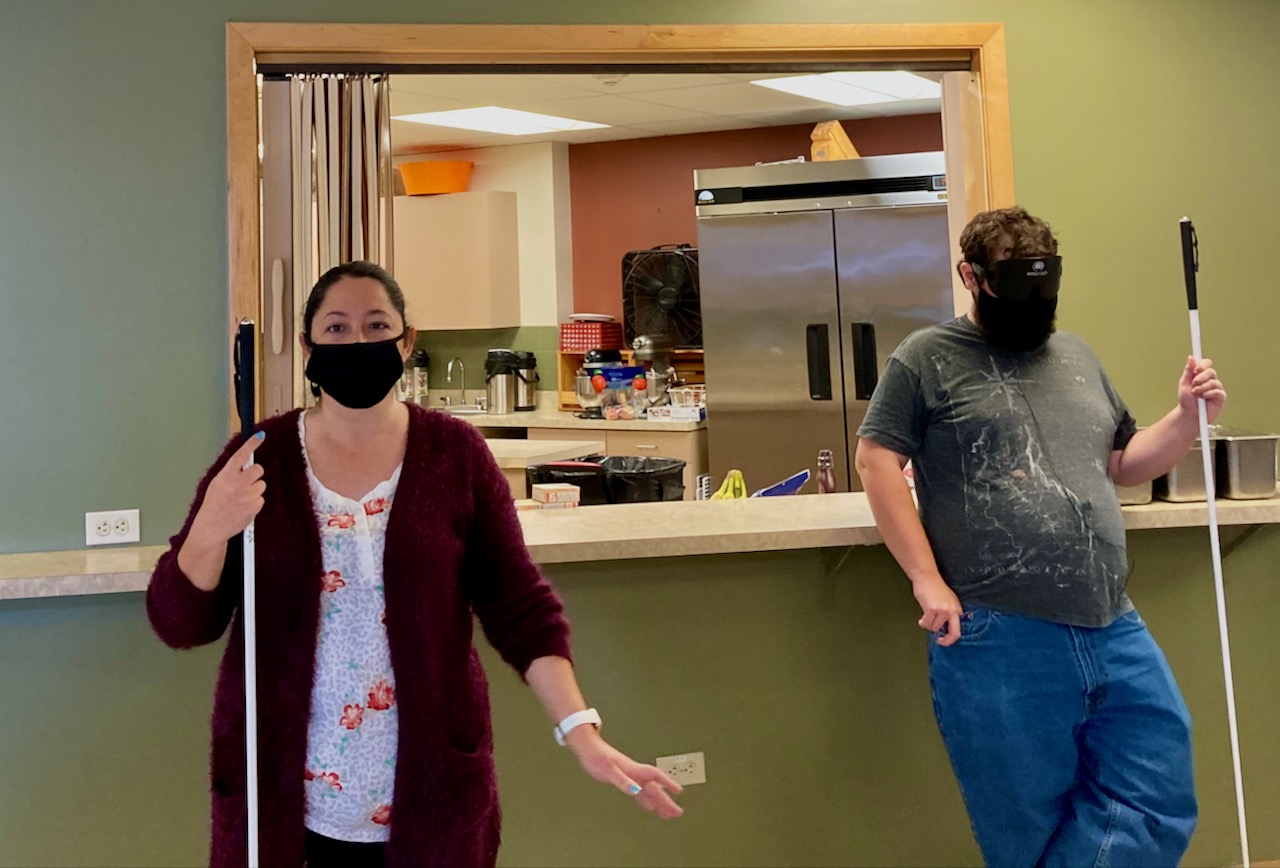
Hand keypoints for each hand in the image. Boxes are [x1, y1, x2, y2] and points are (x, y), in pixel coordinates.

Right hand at [189, 433, 266, 544]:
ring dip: (255, 490)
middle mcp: (237, 483)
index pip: (240, 456)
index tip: (261, 436)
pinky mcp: (254, 506)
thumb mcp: (217, 484)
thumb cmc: (213, 505)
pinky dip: (255, 503)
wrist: (211, 528)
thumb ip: (230, 474)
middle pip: (258, 469)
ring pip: (261, 485)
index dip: (251, 444)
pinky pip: (261, 499)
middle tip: (246, 483)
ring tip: (241, 499)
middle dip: (255, 475)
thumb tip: (244, 464)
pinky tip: (243, 508)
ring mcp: (247, 495)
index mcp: (225, 476)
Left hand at [564, 726, 683, 819]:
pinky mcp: (624, 779)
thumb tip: (636, 791)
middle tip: (677, 812)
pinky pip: (640, 792)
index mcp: (633, 769)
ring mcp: (630, 776)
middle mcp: (634, 773)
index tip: (678, 791)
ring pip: (649, 791)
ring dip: (658, 802)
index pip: (655, 776)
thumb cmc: (597, 757)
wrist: (588, 749)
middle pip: (655, 788)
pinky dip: (646, 800)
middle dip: (666, 800)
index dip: (667, 783)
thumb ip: (622, 781)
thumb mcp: (608, 770)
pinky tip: (649, 806)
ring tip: (667, 814)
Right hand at [912, 573, 962, 646]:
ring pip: (935, 628)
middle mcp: (952, 610)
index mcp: (957, 608)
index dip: (951, 637)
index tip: (944, 639)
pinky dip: (923, 623)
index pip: (959, 628)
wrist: (926, 576)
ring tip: (925, 618)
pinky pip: (927, 623)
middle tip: (939, 641)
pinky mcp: (932, 609)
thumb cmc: (934, 586)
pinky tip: (921, 619)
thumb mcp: (947, 600)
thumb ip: (948, 612)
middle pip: (954, 633)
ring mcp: (943, 610)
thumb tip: (943, 627)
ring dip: (928, 625)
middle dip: (946, 641)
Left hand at [1178, 356, 1225, 423]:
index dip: (1203, 364)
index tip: (1196, 369)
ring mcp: (1217, 388)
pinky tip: (1203, 398)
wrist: (1189, 414)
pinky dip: (1208, 393)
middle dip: (1201, 377)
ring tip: (1196, 394)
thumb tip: (1191, 358)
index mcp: (1202, 375)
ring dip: (1202, 388)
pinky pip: (1217, 391)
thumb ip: (1188, 371)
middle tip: (1194, 384)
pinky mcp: (1221, 397)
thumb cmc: (1187, 400)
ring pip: (1213, 382)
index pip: (1207, 364)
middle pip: (1211, 371)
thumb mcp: (1184, 384)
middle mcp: (1211, 380)